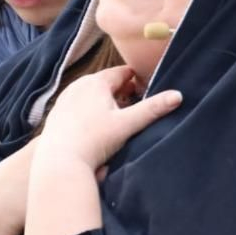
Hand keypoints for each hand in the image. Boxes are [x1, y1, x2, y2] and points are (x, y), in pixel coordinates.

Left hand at [38, 66, 181, 170]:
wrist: (59, 162)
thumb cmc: (94, 140)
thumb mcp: (128, 124)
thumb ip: (152, 109)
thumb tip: (178, 95)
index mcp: (97, 82)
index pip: (122, 72)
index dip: (136, 81)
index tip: (145, 91)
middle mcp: (79, 85)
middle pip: (107, 83)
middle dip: (121, 92)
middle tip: (133, 107)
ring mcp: (65, 98)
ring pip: (92, 94)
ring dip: (105, 102)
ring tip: (116, 119)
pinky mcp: (57, 113)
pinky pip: (79, 106)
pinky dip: (90, 111)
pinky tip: (95, 129)